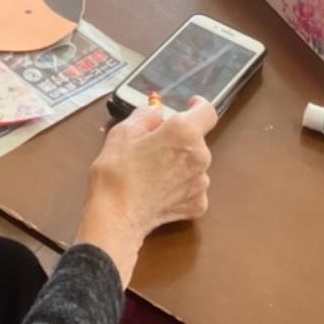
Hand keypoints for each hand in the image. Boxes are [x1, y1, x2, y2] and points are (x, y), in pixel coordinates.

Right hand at [74, 97, 217, 284]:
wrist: (116, 216)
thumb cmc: (117, 171)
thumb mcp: (123, 132)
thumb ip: (145, 116)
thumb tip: (157, 114)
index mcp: (184, 132)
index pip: (207, 112)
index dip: (198, 106)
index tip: (189, 106)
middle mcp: (200, 156)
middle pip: (196, 140)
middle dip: (178, 140)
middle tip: (153, 147)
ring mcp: (201, 183)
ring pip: (194, 165)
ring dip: (179, 164)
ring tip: (152, 173)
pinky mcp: (198, 205)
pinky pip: (192, 188)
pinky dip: (179, 187)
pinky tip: (159, 191)